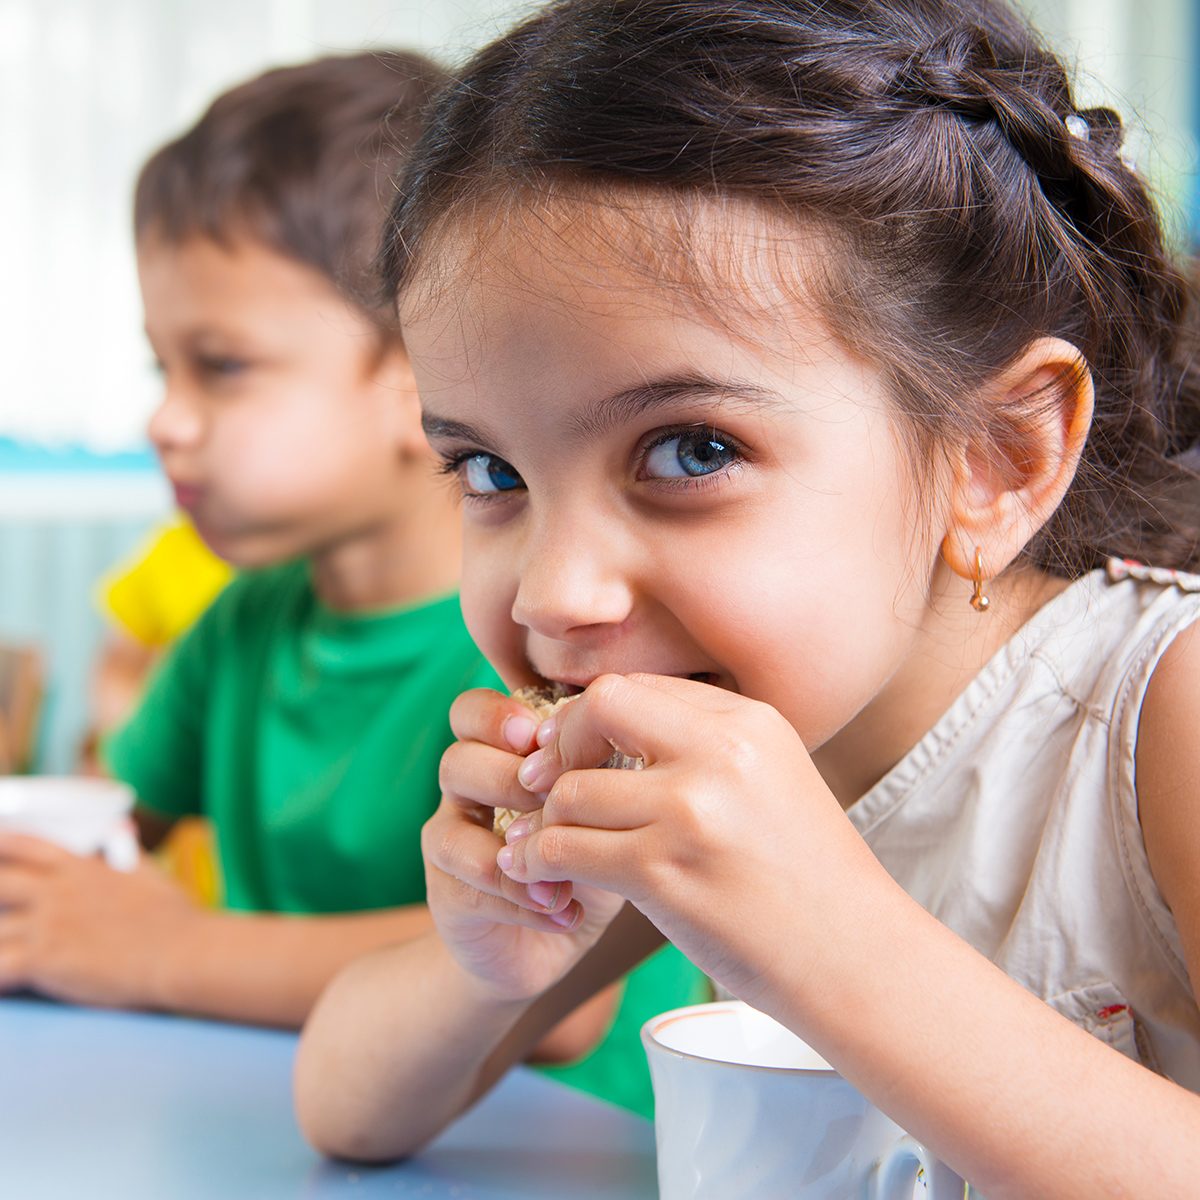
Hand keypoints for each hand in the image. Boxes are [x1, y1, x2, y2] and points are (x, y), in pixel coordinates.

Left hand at [0, 833, 198, 1007]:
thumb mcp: (146, 872)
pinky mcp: (45, 960)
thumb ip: (124, 850)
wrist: (180, 952)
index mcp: (81, 867)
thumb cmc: (171, 916)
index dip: (1, 844)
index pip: (25, 845)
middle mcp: (57, 892)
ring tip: (1, 947)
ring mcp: (48, 925)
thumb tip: (120, 829)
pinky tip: (2, 984)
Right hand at [425, 688, 625, 1001]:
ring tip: (564, 869)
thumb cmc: (590, 852)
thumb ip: (604, 770)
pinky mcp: (448, 896)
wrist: (554, 938)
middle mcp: (466, 792)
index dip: (498, 717)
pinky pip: (469, 888)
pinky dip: (522, 899)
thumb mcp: (604, 806)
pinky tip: (565, 912)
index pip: (472, 712)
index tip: (541, 737)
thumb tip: (634, 743)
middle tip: (553, 802)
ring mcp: (452, 843)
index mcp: (498, 754)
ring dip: (513, 846)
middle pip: (457, 761)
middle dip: (508, 778)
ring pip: (451, 827)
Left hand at [499, 674, 889, 1006]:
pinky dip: (540, 863)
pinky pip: (566, 849)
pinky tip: (541, 876)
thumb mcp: (771, 780)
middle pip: (598, 707)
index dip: (591, 718)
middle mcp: (719, 752)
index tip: (575, 753)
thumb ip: (703, 747)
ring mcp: (691, 811)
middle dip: (561, 744)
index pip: (637, 687)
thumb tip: (609, 727)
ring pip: (570, 789)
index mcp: (748, 722)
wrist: (856, 958)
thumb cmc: (807, 876)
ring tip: (544, 846)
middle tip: (547, 784)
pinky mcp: (664, 874)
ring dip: (547, 821)